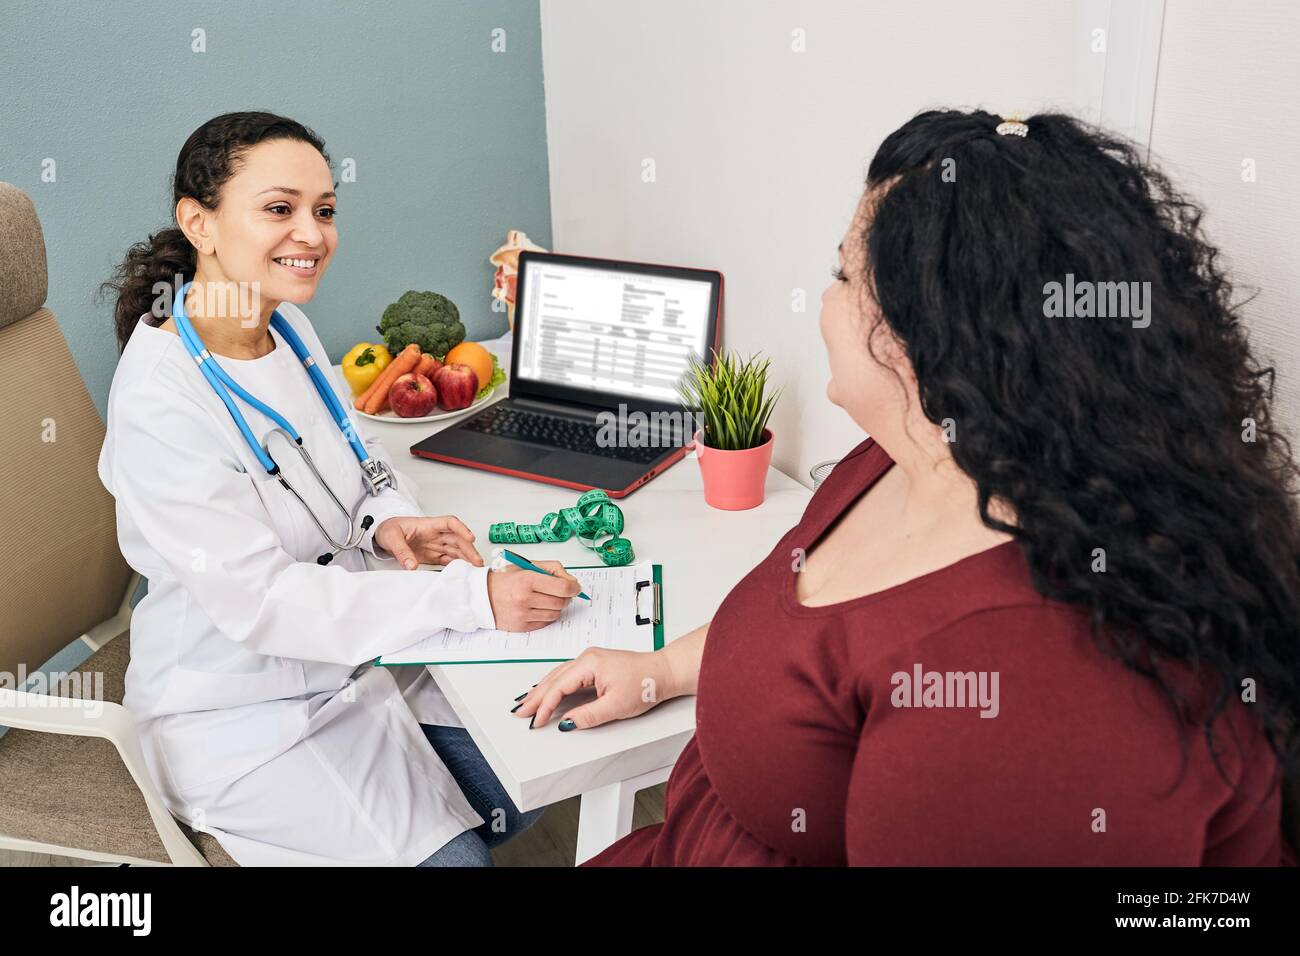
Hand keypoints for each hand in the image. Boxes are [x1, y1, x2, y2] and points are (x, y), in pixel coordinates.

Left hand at [373, 515, 482, 570]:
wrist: (382, 535)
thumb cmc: (388, 529)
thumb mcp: (391, 538)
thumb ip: (401, 551)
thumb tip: (412, 565)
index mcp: (427, 525)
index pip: (449, 523)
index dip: (461, 529)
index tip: (470, 538)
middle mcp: (435, 534)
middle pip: (457, 538)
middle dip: (469, 549)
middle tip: (477, 561)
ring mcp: (435, 544)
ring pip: (456, 549)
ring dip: (466, 557)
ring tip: (475, 568)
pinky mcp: (432, 555)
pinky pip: (448, 559)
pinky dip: (457, 564)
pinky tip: (463, 570)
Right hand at [487, 560, 581, 631]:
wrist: (482, 596)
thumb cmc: (506, 580)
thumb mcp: (527, 565)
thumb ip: (552, 569)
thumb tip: (572, 581)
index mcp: (527, 580)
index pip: (563, 587)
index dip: (574, 587)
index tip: (576, 587)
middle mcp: (525, 598)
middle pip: (561, 602)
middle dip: (566, 597)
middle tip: (562, 592)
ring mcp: (523, 614)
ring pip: (555, 614)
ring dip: (556, 607)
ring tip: (546, 599)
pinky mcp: (522, 627)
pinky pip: (545, 623)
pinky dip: (546, 616)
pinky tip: (538, 608)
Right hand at [513, 647, 677, 729]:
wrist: (664, 671)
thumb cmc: (645, 684)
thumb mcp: (616, 706)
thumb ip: (588, 715)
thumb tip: (566, 723)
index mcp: (590, 663)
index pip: (559, 687)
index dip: (545, 706)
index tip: (536, 721)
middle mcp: (587, 657)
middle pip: (553, 678)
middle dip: (535, 696)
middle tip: (519, 712)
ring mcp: (590, 659)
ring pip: (558, 675)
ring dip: (542, 689)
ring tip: (526, 703)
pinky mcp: (595, 664)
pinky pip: (567, 674)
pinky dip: (554, 684)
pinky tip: (547, 690)